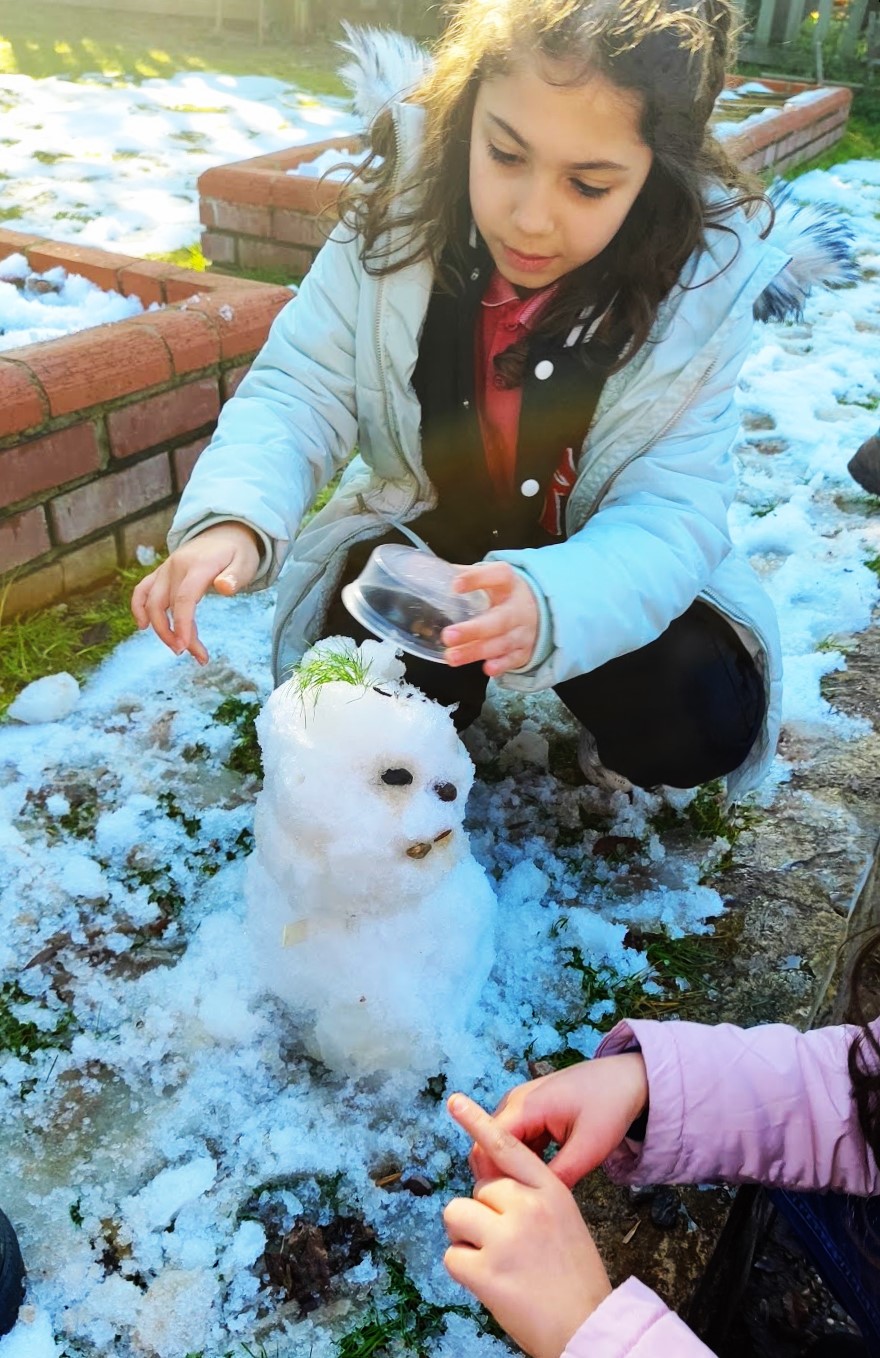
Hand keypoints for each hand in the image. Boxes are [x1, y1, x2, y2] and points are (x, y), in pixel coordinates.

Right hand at [131, 522, 260, 663]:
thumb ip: (235, 576)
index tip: (187, 648)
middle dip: (176, 634)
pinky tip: (143, 626)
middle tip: (195, 655)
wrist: (226, 531)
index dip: (183, 625)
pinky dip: (138, 607)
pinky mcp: (162, 573)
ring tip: (177, 648)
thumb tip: (225, 588)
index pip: (184, 599)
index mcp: (197, 565)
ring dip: (160, 628)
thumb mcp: (245, 562)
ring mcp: (166, 569)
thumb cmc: (238, 552)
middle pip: (168, 606)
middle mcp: (176, 566)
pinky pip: (143, 589)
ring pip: (152, 602)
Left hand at [441, 562, 538, 677]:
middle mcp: (517, 608)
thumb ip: (461, 574)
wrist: (540, 611)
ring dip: (476, 652)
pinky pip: (513, 660)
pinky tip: (487, 668)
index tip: (455, 585)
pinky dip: (501, 665)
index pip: (497, 576)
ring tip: (451, 657)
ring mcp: (522, 632)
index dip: (477, 580)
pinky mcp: (523, 651)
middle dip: (473, 630)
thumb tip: (421, 569)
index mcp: (507, 583)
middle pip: (498, 620)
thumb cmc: (503, 594)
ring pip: (501, 643)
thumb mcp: (489, 579)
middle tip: (448, 635)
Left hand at [443, 1092, 611, 1357]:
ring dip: (466, 1237)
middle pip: (479, 1188)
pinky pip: (451, 1256)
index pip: (508, 1147)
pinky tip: (490, 1283)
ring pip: (457, 1214)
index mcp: (551, 1191)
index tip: (454, 1101)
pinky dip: (463, 1270)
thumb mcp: (563, 1220)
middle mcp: (528, 1207)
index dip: (478, 1122)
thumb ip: (529, 1198)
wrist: (590, 1328)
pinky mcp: (487, 1271)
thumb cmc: (574, 1277)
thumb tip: (485, 1188)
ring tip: (495, 1261)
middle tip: (508, 1246)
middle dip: (483, 1213)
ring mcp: (507, 1238)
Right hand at [470, 1054, 648, 1187]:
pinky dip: (520, 1159)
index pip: (486, 1145)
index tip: (511, 1204)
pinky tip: (539, 1176)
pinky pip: (512, 1139)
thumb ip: (558, 1176)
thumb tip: (533, 1203)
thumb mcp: (589, 1148)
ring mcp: (519, 1104)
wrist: (626, 1078)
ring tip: (533, 1192)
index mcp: (525, 1106)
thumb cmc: (609, 1107)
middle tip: (524, 1202)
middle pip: (487, 1144)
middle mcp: (514, 1101)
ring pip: (498, 1144)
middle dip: (499, 1175)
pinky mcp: (528, 1110)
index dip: (492, 1177)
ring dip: (510, 1167)